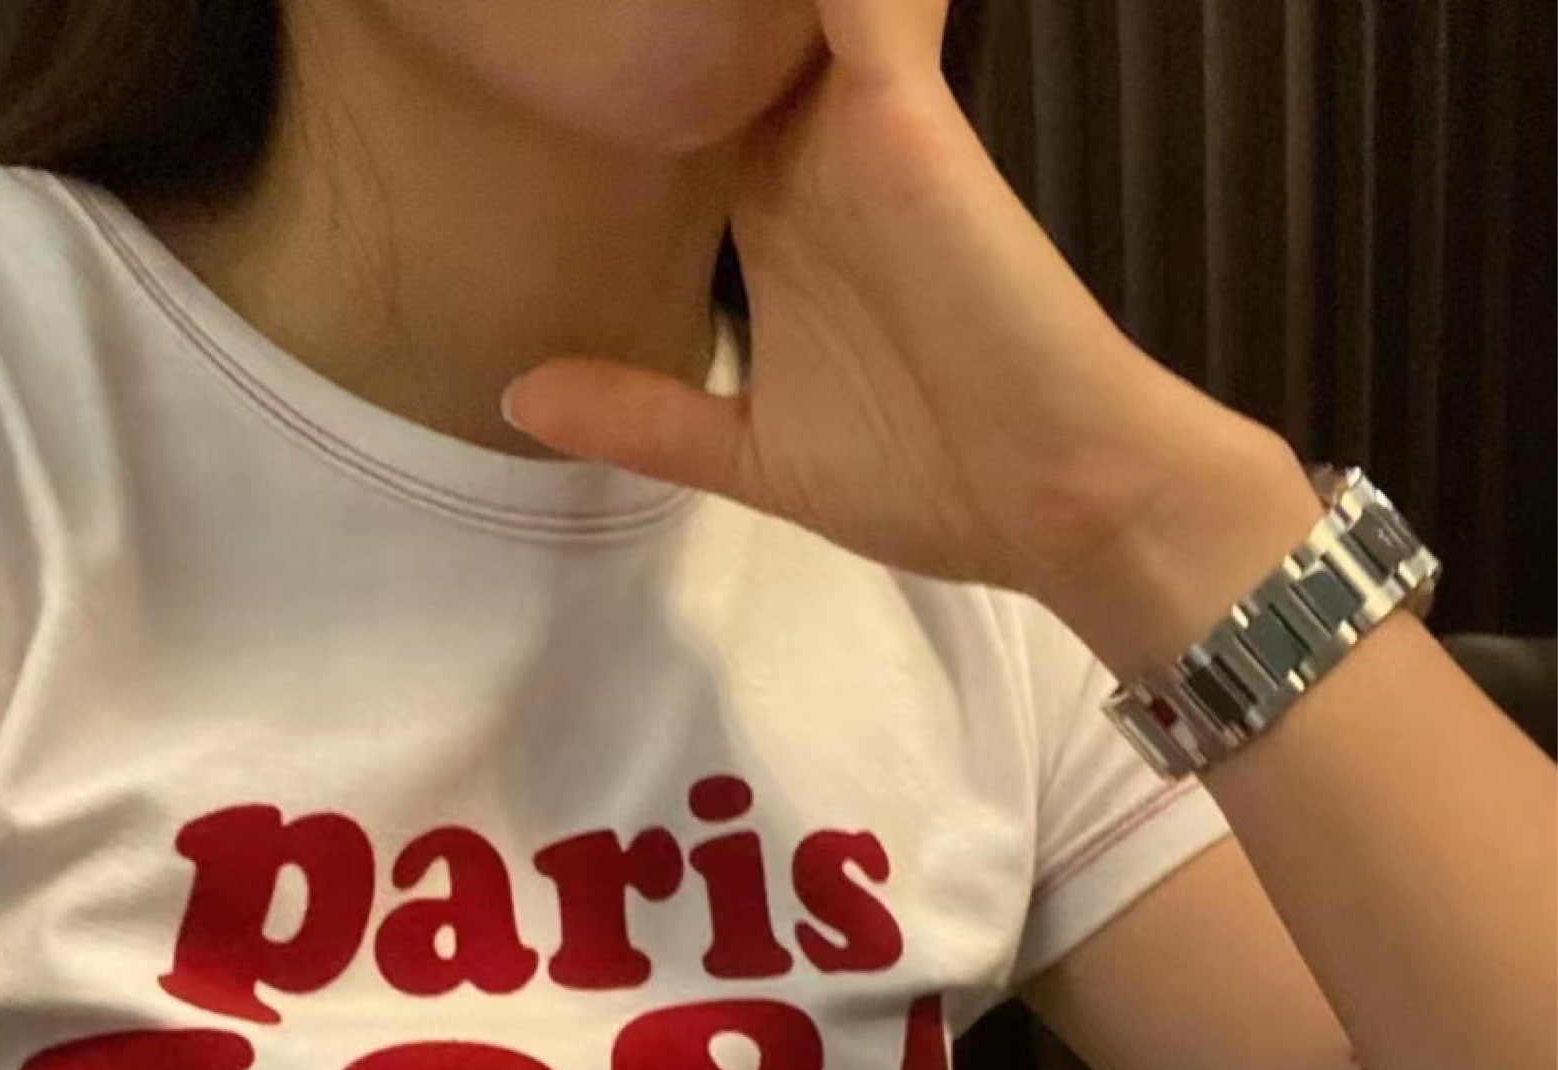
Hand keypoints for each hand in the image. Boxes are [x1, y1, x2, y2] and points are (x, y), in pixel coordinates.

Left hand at [500, 0, 1290, 620]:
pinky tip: (730, 9)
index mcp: (777, 219)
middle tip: (549, 1)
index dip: (621, 86)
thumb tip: (520, 395)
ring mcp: (858, 130)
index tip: (537, 46)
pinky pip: (862, 4)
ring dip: (727, 9)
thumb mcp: (759, 454)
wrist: (1063, 504)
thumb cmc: (938, 480)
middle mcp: (811, 156)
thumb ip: (648, 416)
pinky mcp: (904, 122)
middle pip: (715, 45)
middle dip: (658, 27)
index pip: (678, 114)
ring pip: (771, 17)